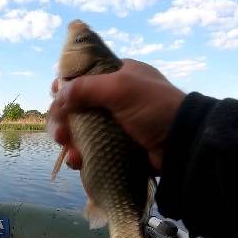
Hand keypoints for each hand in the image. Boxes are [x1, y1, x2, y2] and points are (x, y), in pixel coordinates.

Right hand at [49, 59, 185, 171]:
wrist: (182, 143)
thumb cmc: (154, 107)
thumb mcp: (120, 88)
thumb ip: (86, 88)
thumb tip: (58, 93)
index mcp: (118, 76)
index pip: (83, 78)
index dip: (66, 89)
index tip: (55, 101)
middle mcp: (115, 98)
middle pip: (78, 108)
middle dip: (64, 121)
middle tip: (58, 134)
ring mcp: (116, 124)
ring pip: (82, 131)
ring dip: (70, 141)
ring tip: (69, 151)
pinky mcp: (118, 147)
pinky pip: (92, 150)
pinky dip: (82, 155)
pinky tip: (78, 161)